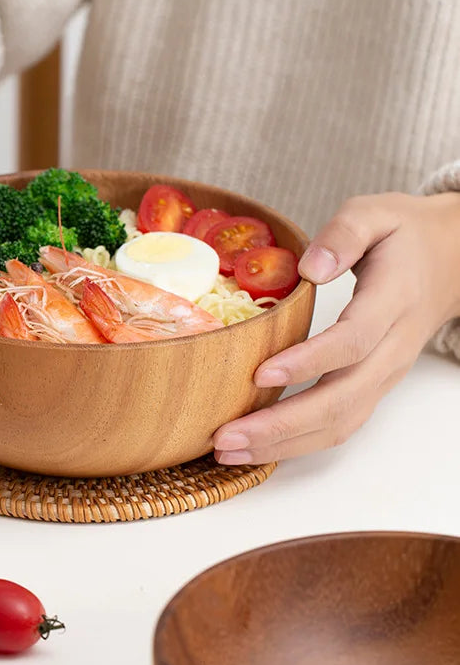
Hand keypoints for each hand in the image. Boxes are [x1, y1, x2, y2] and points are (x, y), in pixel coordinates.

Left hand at [212, 191, 459, 463]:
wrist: (449, 262)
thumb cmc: (403, 236)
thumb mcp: (376, 213)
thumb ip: (344, 233)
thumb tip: (309, 268)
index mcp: (393, 301)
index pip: (353, 341)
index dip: (309, 362)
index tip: (261, 373)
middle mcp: (391, 348)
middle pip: (342, 400)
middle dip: (282, 425)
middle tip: (226, 437)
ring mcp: (384, 374)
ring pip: (340, 423)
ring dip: (283, 444)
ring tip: (228, 452)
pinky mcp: (372, 388)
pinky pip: (339, 425)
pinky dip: (296, 444)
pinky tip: (255, 447)